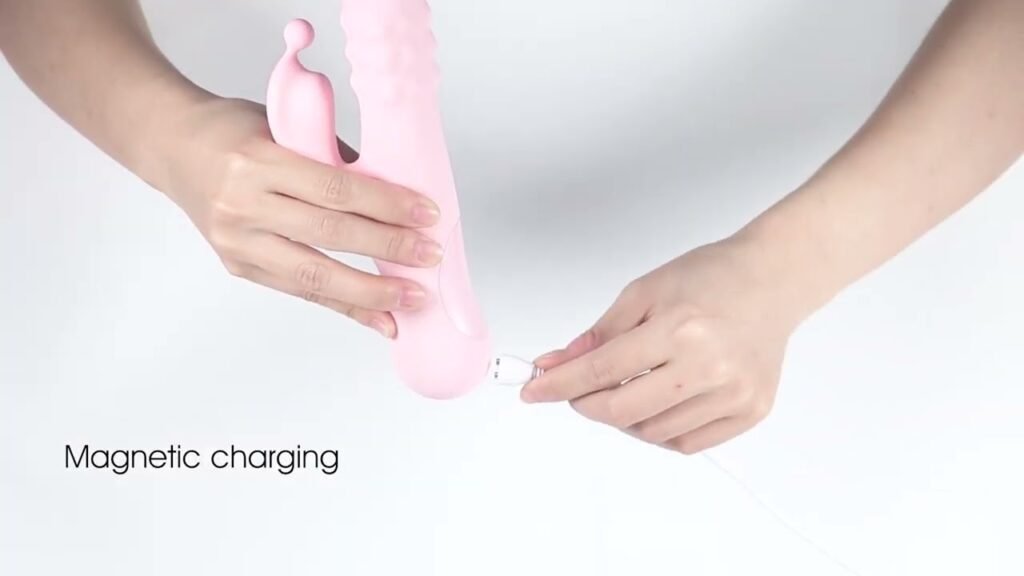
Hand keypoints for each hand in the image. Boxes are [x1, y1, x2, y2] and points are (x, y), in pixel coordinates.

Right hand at [156, 97, 442, 337]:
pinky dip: (345, 306)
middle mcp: (243, 206)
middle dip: (387, 249)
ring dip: (370, 293)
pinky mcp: (240, 267)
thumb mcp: (283, 127)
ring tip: (412, 299)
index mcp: (257, 162)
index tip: (426, 214)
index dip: (385, 205)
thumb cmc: (233, 131)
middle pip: (328, 235)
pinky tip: (379, 317)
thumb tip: (395, 195)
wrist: (172, 148)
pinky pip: (301, 292)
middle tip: (430, 257)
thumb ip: (332, 159)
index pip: (334, 189)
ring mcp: (238, 242)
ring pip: (313, 277)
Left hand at [521, 238, 812, 453]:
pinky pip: (688, 443)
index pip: (602, 371)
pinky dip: (660, 431)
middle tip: (578, 391)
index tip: (535, 390)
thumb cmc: (712, 277)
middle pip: (623, 410)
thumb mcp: (645, 290)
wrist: (772, 280)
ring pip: (653, 433)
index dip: (560, 384)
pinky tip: (657, 403)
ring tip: (627, 387)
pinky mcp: (751, 411)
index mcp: (679, 328)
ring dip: (624, 418)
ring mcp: (733, 394)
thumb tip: (558, 364)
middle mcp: (709, 366)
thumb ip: (600, 333)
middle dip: (586, 404)